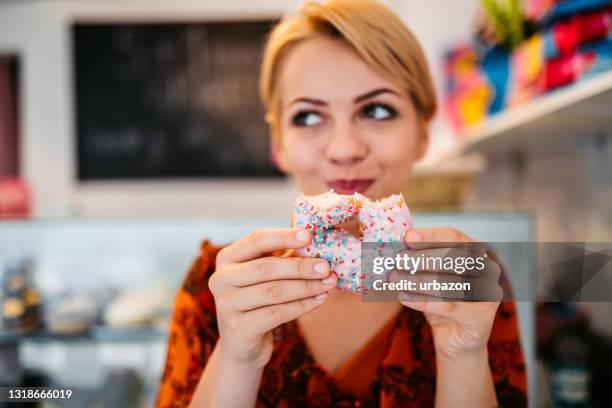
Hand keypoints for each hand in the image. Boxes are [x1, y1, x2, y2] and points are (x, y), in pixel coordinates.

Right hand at [209, 228, 335, 367]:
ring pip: (274, 291)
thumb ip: (284, 257)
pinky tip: (320, 299)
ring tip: (329, 282)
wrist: (241, 345)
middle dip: (300, 266)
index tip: (309, 235)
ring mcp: (226, 304)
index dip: (284, 236)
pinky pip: (277, 313)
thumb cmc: (258, 302)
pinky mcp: (238, 328)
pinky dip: (302, 305)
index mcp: (227, 258)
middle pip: (266, 267)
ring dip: (306, 286)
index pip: (257, 240)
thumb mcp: (265, 276)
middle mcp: (220, 279)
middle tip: (326, 266)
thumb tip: (316, 244)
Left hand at [396, 227, 502, 358]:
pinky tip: (403, 296)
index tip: (408, 237)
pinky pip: (448, 305)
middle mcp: (489, 269)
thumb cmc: (442, 299)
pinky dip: (422, 300)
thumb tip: (398, 245)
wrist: (456, 338)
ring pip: (449, 283)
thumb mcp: (431, 275)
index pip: (455, 238)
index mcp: (477, 252)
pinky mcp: (482, 317)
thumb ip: (420, 260)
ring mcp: (489, 294)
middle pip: (454, 258)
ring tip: (395, 278)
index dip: (431, 236)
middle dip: (423, 258)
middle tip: (399, 260)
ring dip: (418, 279)